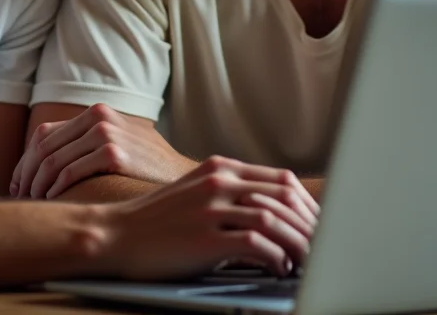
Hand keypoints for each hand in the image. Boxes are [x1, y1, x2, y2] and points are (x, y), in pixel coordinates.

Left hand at [11, 104, 195, 198]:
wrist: (184, 177)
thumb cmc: (150, 167)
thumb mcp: (121, 141)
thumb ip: (89, 142)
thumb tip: (48, 160)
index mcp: (97, 112)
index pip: (44, 134)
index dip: (25, 161)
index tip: (18, 184)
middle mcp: (99, 117)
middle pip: (43, 147)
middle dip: (26, 176)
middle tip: (20, 198)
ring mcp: (107, 134)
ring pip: (51, 161)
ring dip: (36, 187)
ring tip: (34, 204)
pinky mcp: (114, 154)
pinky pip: (68, 173)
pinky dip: (54, 190)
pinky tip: (53, 203)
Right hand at [93, 156, 320, 278]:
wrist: (113, 235)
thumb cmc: (154, 222)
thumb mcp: (194, 193)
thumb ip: (229, 194)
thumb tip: (272, 213)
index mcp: (220, 168)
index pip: (282, 179)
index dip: (306, 204)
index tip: (317, 225)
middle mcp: (218, 182)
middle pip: (285, 197)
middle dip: (310, 225)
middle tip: (322, 246)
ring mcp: (211, 208)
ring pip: (276, 219)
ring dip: (298, 243)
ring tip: (306, 261)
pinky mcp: (205, 237)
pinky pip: (257, 244)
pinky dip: (275, 257)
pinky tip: (277, 268)